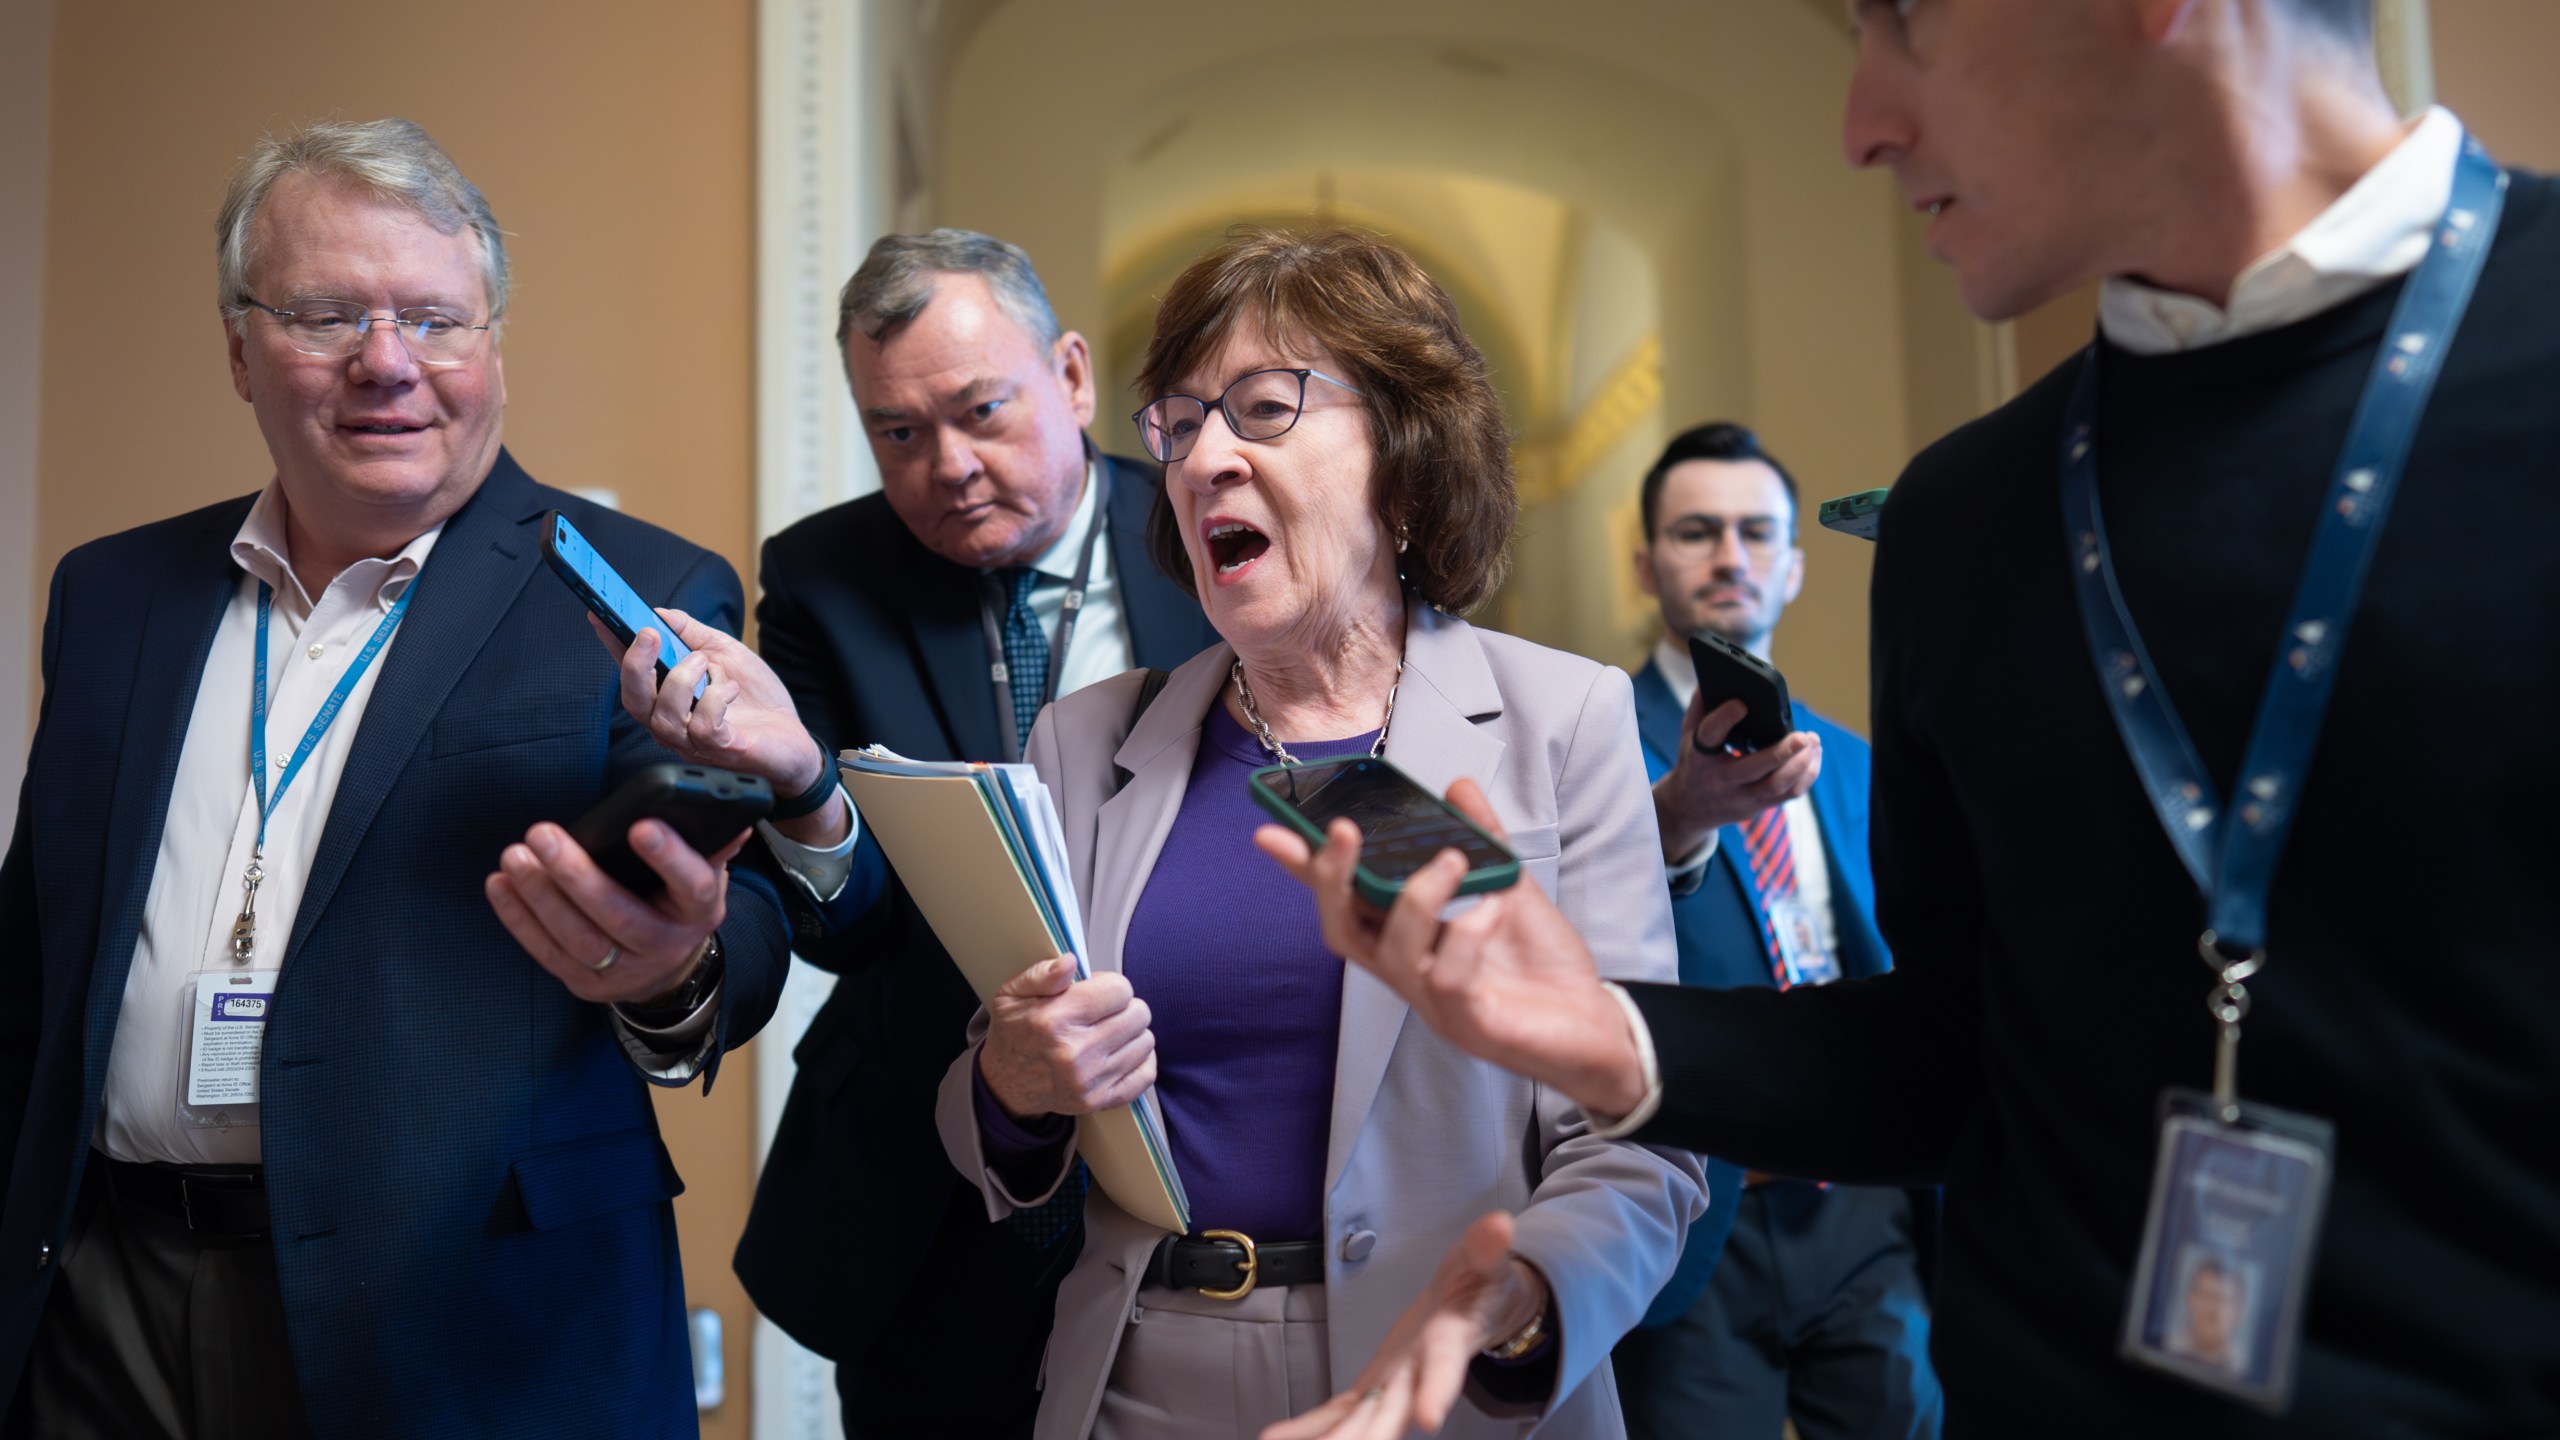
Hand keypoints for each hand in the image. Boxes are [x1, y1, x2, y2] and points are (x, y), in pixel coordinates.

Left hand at [485, 818, 750, 1005]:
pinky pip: (548, 954)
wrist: (670, 966)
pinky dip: (519, 920)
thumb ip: (711, 843)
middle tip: (542, 834)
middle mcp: (666, 945)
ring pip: (579, 939)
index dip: (668, 857)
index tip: (640, 825)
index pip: (692, 885)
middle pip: (619, 915)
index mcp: (700, 910)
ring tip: (515, 856)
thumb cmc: (679, 899)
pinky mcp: (588, 984)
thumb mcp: (705, 870)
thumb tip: (733, 816)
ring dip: (540, 897)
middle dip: (577, 875)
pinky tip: (500, 885)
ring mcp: (626, 972)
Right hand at [591, 609, 846, 845]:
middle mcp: (674, 723)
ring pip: (664, 716)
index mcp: (669, 698)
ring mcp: (694, 742)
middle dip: (634, 665)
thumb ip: (694, 635)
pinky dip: (715, 700)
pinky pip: (704, 729)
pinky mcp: (722, 750)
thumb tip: (661, 612)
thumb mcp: (726, 654)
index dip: (613, 646)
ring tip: (704, 662)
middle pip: (634, 701)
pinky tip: (730, 689)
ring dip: (681, 680)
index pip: (632, 673)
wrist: (794, 741)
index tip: (600, 616)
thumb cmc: (756, 700)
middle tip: (648, 635)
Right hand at [978, 956, 1157, 1119]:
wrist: (1004, 1084)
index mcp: (1055, 1019)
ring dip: (1131, 1033)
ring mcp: (1089, 1080)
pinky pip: (1146, 1074)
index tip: (1098, 992)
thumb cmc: (1014, 1033)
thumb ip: (1042, 973)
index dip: (1111, 985)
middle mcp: (1074, 1052)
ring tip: (1109, 1033)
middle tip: (1105, 1013)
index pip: (1119, 990)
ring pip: (1145, 1041)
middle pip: (1138, 1014)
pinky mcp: (1099, 1101)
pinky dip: (1140, 1060)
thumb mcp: (1012, 994)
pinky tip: (1122, 1053)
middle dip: (1125, 1007)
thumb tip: (1071, 962)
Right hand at [1255, 778, 1648, 1120]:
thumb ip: (1485, 841)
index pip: (1345, 903)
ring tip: (1454, 860)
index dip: (1306, 871)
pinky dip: (1465, 937)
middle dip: (1333, 878)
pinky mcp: (1470, 1023)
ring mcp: (1435, 1002)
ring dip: (1416, 896)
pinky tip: (1492, 909)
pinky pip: (1448, 979)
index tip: (1272, 833)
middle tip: (1345, 830)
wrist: (1598, 1030)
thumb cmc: (1543, 971)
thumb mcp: (1512, 890)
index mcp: (1410, 940)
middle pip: (1343, 930)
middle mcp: (1410, 973)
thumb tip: (1458, 786)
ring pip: (1392, 951)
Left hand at [1262, 1212, 1548, 1439]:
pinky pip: (1337, 1412)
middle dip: (1366, 1438)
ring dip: (1328, 1439)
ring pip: (1359, 1422)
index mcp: (1447, 1343)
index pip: (1443, 1369)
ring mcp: (1392, 1386)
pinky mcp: (1371, 1386)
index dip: (1436, 1391)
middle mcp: (1417, 1375)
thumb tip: (1500, 1225)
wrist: (1470, 1312)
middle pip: (1392, 1413)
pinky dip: (1308, 1428)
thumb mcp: (1484, 1261)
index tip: (1428, 1418)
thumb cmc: (1477, 1286)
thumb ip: (1486, 1248)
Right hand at [1653, 693, 1820, 861]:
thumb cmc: (1694, 763)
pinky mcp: (1757, 806)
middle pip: (1755, 768)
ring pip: (1776, 785)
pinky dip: (1806, 776)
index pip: (1711, 734)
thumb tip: (1712, 678)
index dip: (1726, 717)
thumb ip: (1700, 707)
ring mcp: (1740, 796)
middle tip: (1803, 736)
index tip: (1743, 703)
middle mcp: (1721, 778)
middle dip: (1783, 752)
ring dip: (1801, 765)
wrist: (1689, 809)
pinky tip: (1813, 758)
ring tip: (1813, 743)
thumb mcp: (1688, 735)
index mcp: (1700, 755)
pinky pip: (1788, 795)